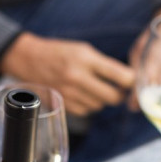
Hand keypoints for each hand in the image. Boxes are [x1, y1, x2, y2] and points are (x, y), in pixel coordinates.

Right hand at [0, 32, 132, 115]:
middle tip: (117, 89)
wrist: (28, 59)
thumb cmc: (60, 52)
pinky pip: (86, 111)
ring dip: (101, 100)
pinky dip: (88, 105)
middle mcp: (78, 77)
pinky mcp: (62, 104)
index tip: (132, 81)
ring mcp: (69, 93)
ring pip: (99, 106)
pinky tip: (82, 95)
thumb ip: (104, 65)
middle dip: (119, 95)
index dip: (131, 81)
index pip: (121, 77)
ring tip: (95, 89)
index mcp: (86, 59)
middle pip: (113, 97)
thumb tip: (127, 81)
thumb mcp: (83, 50)